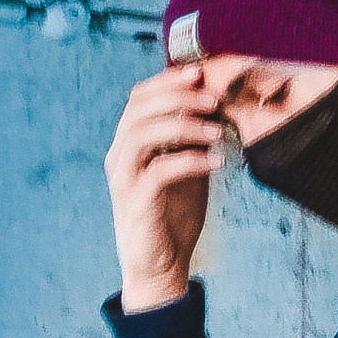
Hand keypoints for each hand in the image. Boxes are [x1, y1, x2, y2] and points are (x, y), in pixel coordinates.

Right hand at [105, 62, 227, 314]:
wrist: (161, 264)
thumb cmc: (173, 214)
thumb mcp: (186, 167)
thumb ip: (192, 138)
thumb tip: (218, 104)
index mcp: (129, 143)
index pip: (139, 98)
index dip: (168, 81)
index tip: (201, 73)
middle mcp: (120, 156)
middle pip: (138, 109)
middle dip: (178, 97)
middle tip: (214, 99)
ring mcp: (124, 179)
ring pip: (142, 134)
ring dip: (183, 126)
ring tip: (217, 131)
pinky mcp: (136, 203)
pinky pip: (158, 171)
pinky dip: (190, 161)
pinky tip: (216, 162)